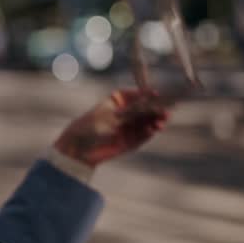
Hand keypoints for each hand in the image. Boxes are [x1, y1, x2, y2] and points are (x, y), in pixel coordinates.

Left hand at [53, 89, 168, 166]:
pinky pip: (141, 136)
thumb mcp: (112, 115)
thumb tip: (150, 99)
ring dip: (154, 122)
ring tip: (161, 122)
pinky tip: (153, 129)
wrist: (78, 148)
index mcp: (116, 101)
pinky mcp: (127, 142)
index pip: (136, 95)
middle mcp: (123, 114)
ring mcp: (126, 128)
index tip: (157, 93)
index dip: (146, 94)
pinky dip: (148, 133)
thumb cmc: (91, 126)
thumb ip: (132, 109)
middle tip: (165, 111)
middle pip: (143, 110)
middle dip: (154, 111)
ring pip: (144, 124)